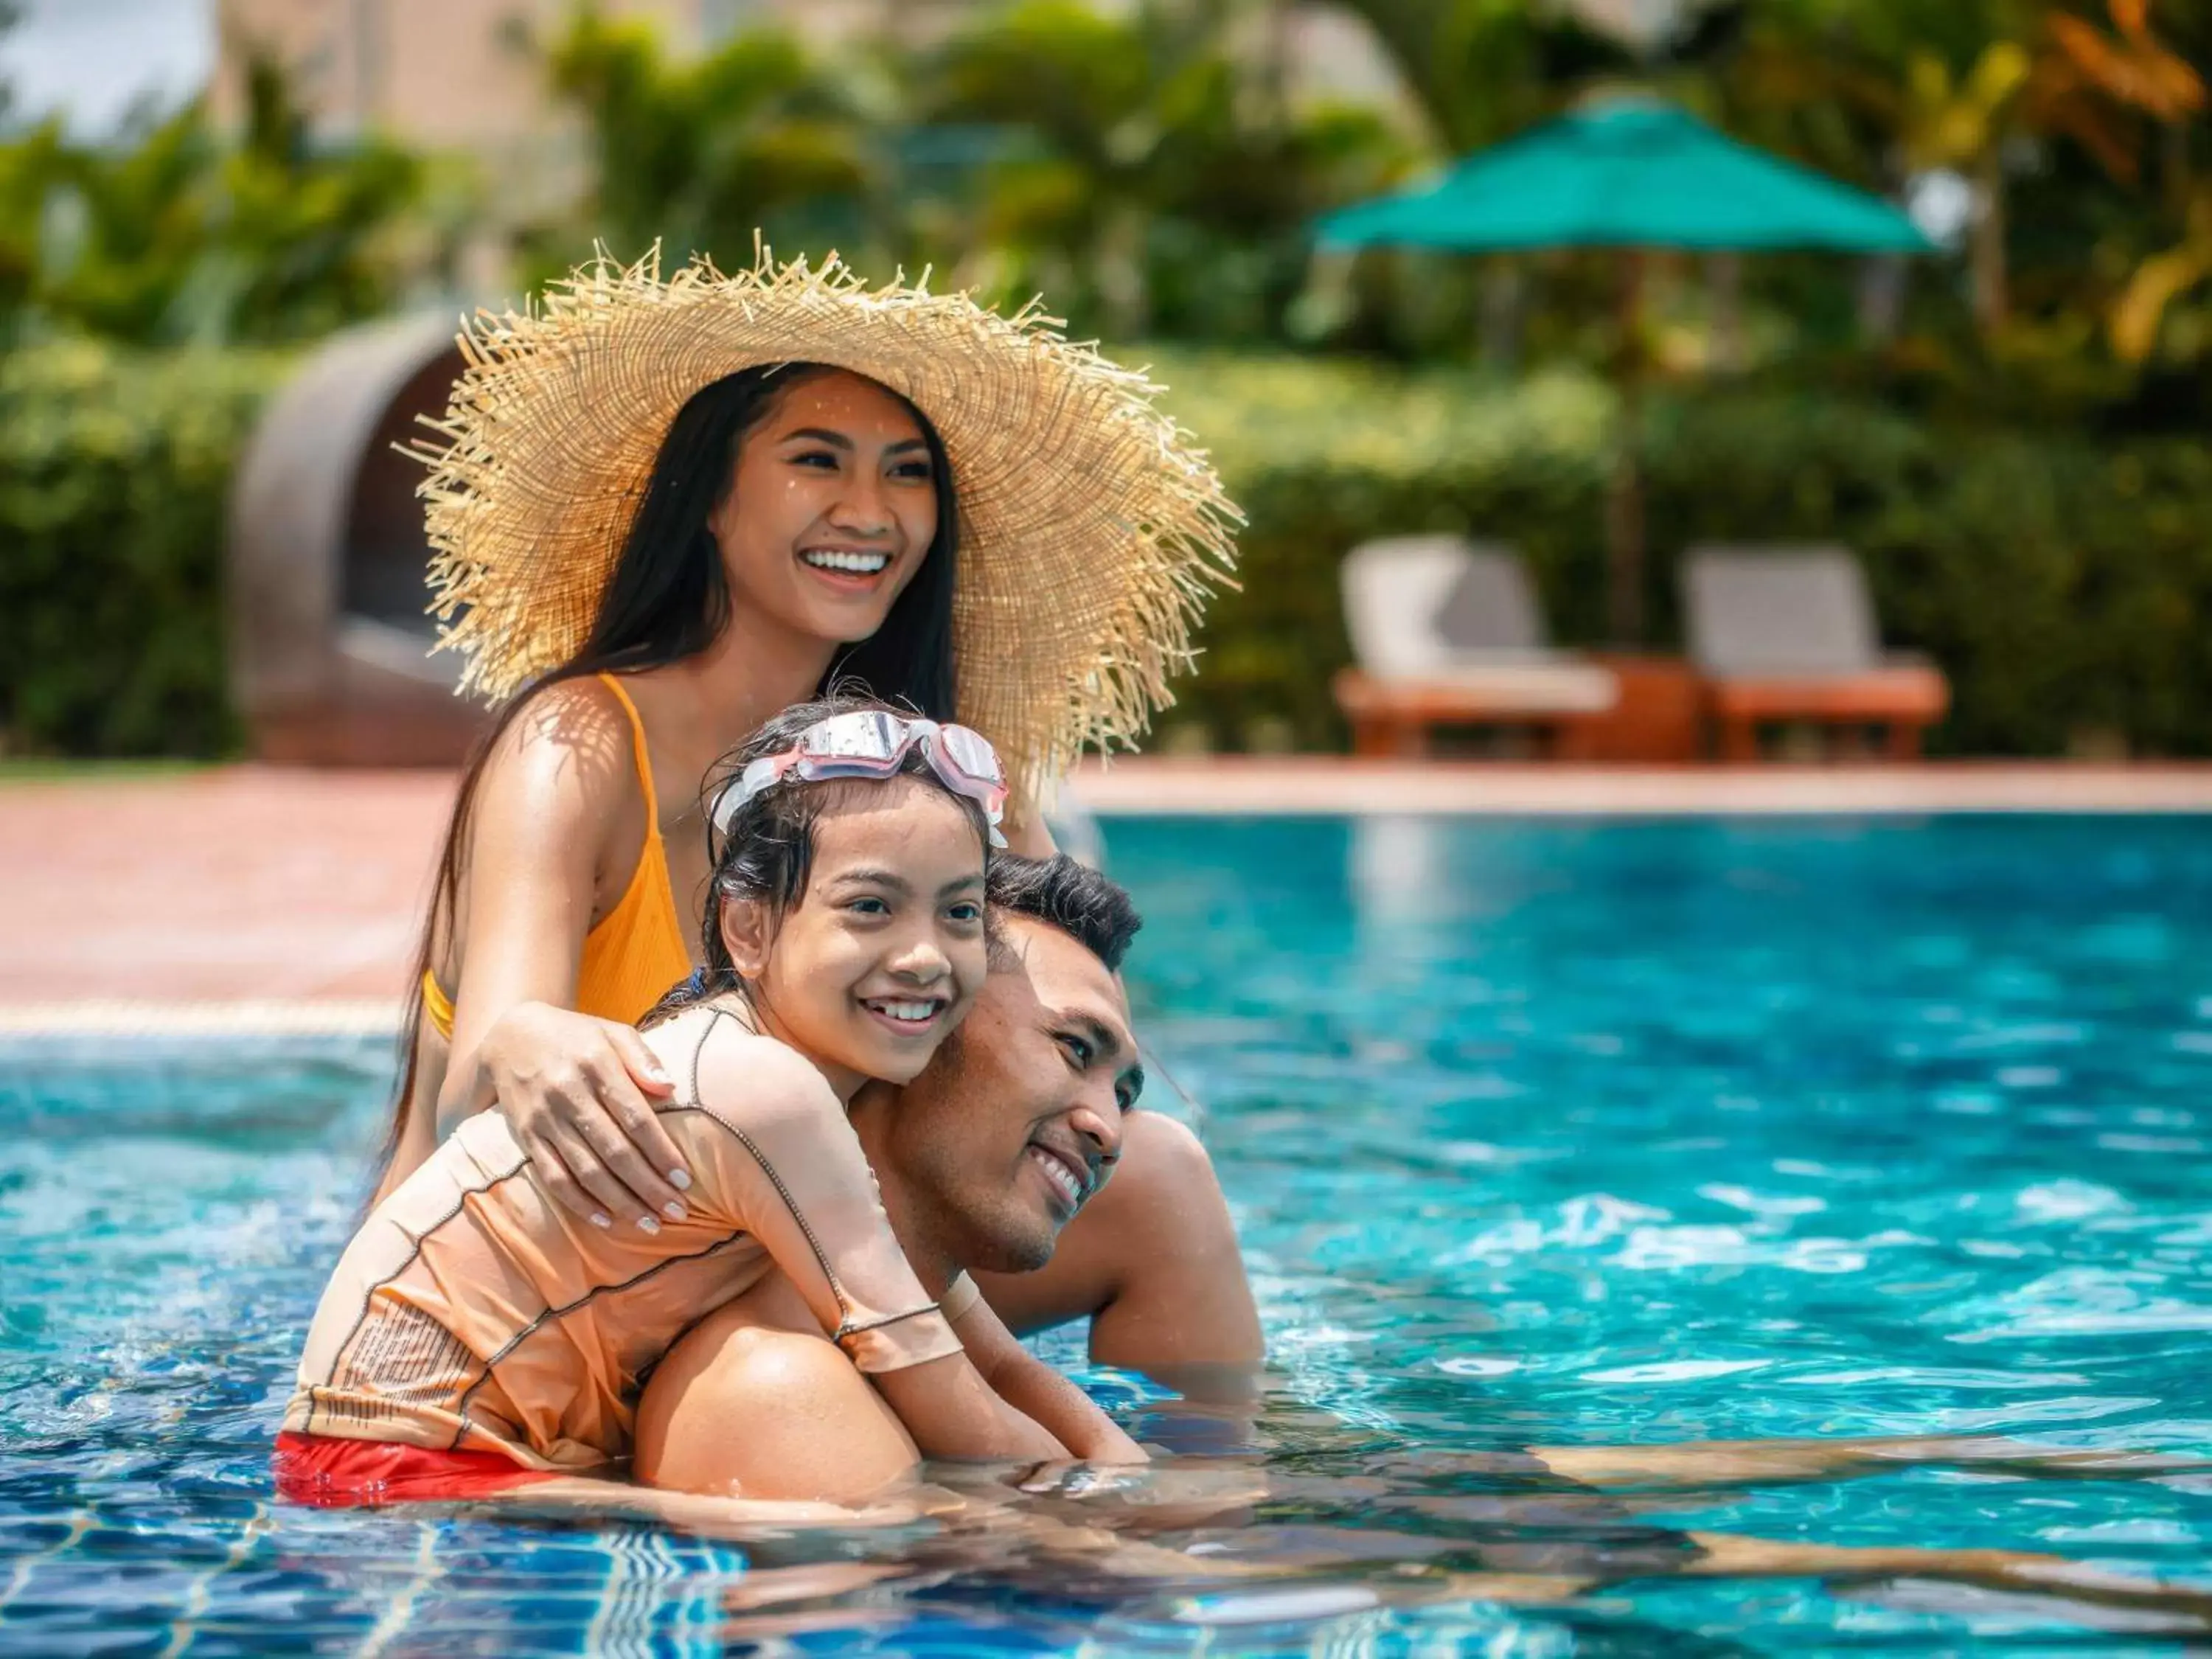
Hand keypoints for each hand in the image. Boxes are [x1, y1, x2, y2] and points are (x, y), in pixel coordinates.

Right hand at [461, 1001, 689, 1233]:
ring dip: (621, 1202)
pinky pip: (553, 1177)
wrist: (508, 1037)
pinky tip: (607, 1220)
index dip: (661, 1151)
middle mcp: (568, 1093)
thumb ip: (642, 1057)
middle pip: (614, 1151)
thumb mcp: (612, 1031)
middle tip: (677, 1212)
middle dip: (648, 1186)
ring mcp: (544, 1118)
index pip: (635, 1117)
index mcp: (596, 1064)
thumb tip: (671, 1087)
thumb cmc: (577, 1037)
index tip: (684, 1180)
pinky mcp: (526, 1137)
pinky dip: (580, 1203)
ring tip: (650, 1224)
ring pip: (586, 1171)